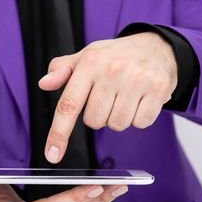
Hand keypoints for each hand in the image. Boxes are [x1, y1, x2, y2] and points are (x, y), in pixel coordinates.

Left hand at [39, 32, 176, 162]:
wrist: (157, 46)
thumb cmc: (116, 56)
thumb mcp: (86, 56)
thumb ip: (62, 70)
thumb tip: (44, 84)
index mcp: (90, 62)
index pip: (69, 104)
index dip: (59, 133)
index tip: (52, 155)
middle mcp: (112, 69)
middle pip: (94, 121)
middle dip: (99, 115)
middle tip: (108, 97)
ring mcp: (137, 79)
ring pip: (117, 125)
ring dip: (119, 117)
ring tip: (125, 97)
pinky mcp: (157, 89)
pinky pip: (140, 123)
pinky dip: (138, 117)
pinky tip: (140, 100)